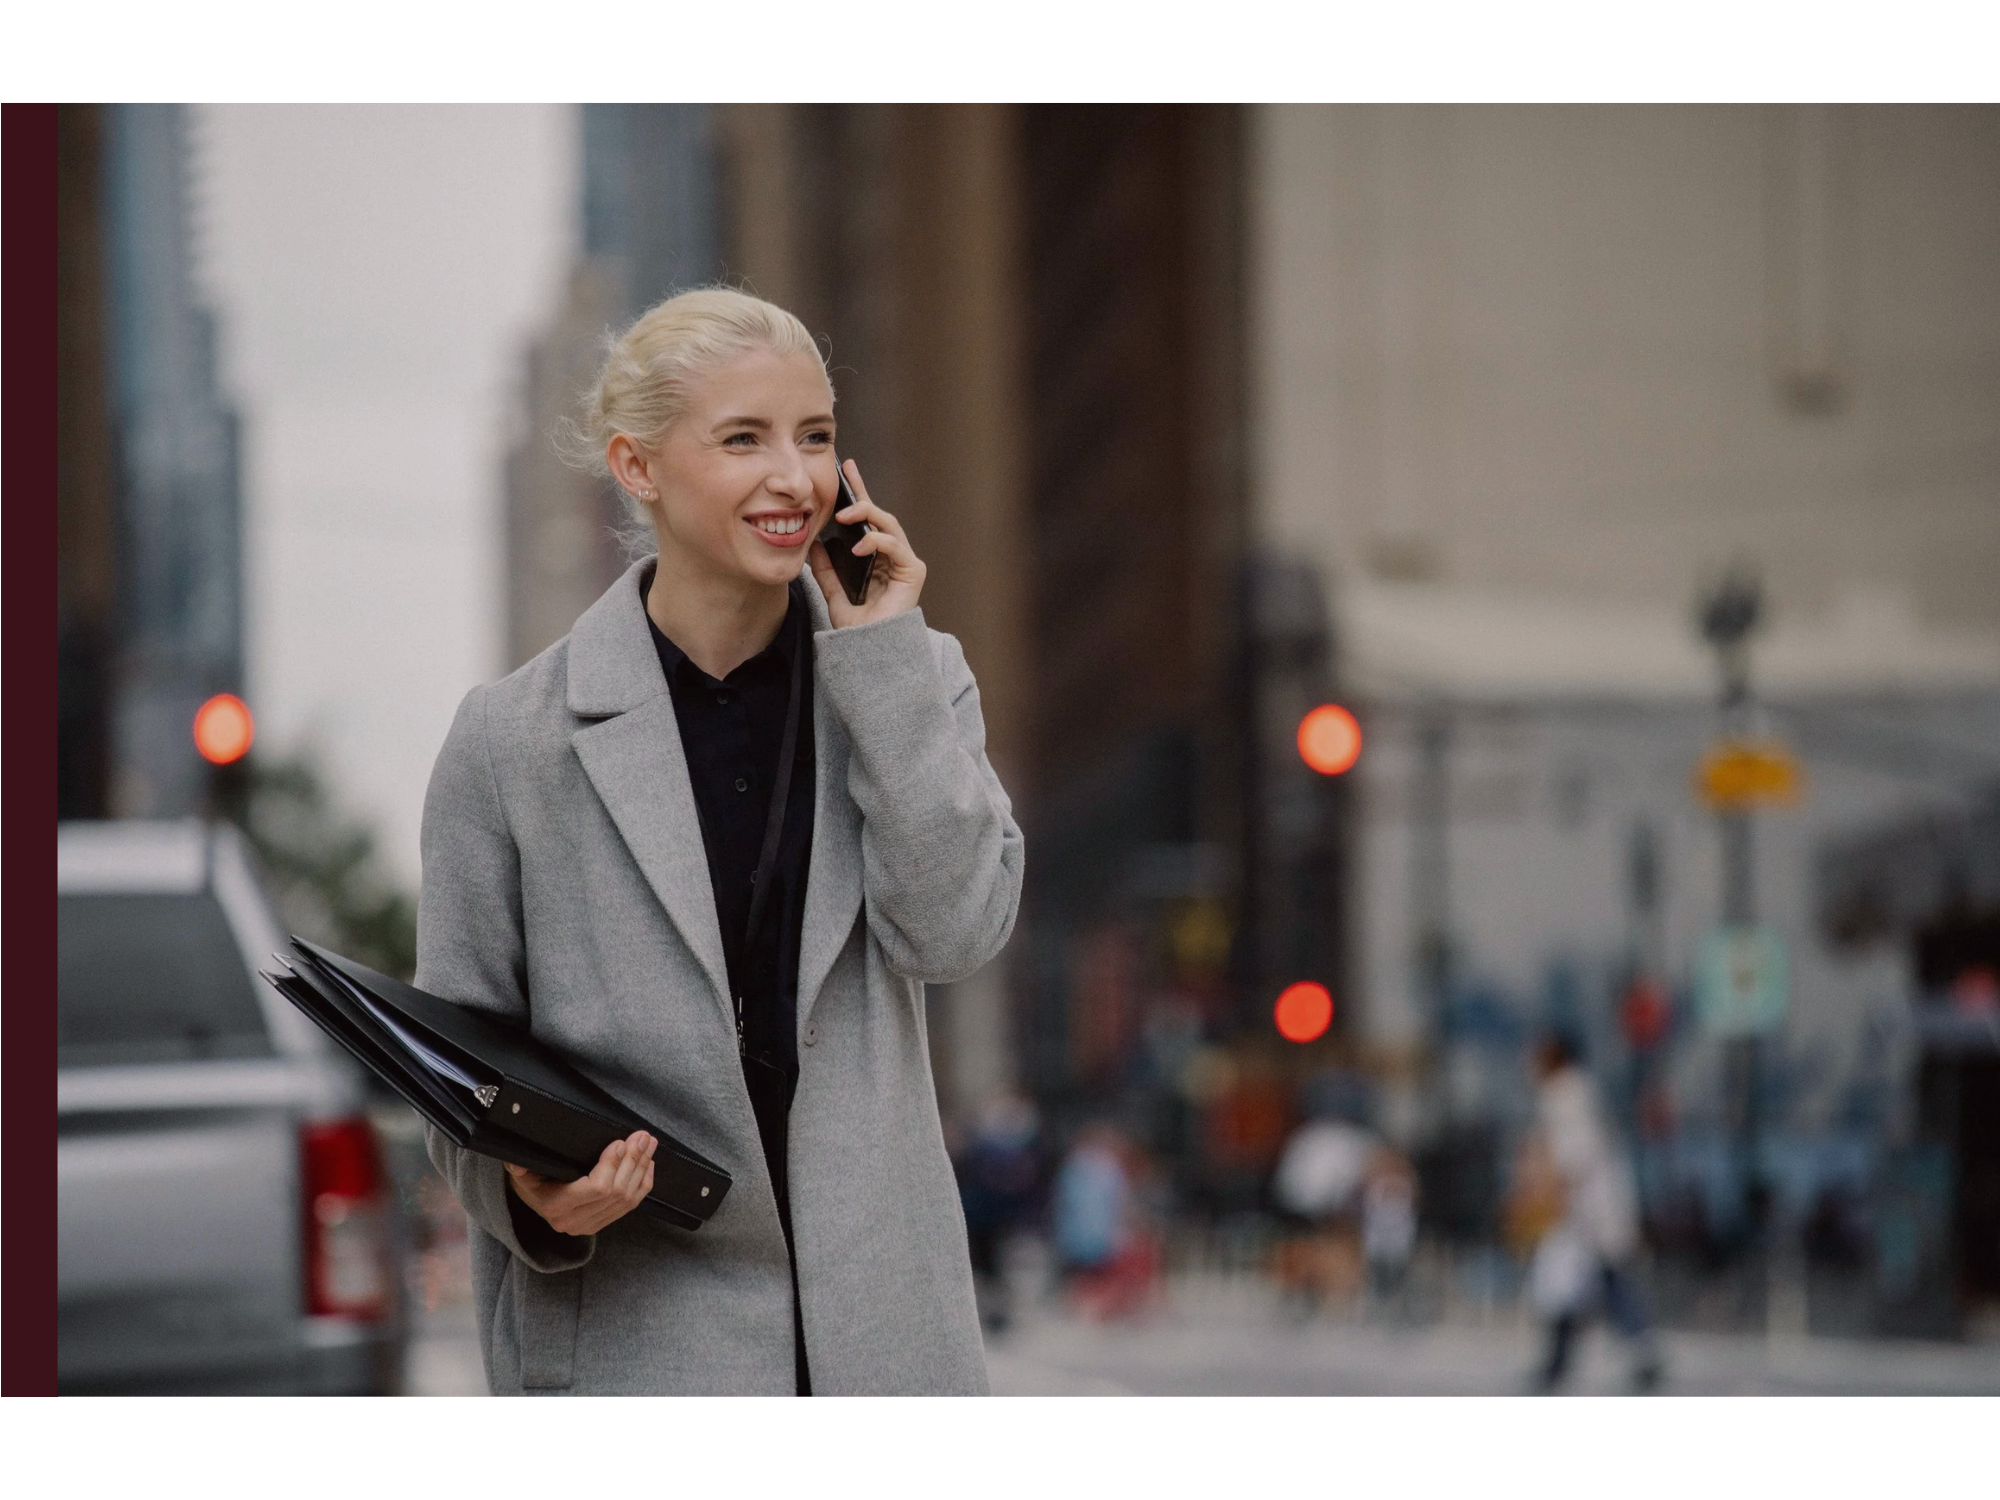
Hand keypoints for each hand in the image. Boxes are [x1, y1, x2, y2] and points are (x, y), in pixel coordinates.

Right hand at [505, 1131, 655, 1236]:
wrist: (534, 1202)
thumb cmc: (530, 1180)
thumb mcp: (521, 1173)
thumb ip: (519, 1167)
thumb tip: (515, 1163)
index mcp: (556, 1207)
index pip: (595, 1188)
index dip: (612, 1165)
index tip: (619, 1142)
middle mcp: (574, 1221)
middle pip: (616, 1191)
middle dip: (633, 1161)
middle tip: (642, 1137)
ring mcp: (590, 1226)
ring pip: (627, 1199)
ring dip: (641, 1169)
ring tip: (648, 1144)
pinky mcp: (602, 1224)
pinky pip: (631, 1206)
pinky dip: (644, 1184)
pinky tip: (649, 1164)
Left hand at [809, 460, 925, 627]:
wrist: (870, 652)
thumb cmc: (857, 628)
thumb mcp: (834, 592)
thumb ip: (826, 569)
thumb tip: (813, 543)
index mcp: (876, 557)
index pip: (866, 520)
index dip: (857, 493)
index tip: (845, 468)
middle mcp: (892, 556)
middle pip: (878, 515)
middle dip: (862, 495)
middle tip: (844, 478)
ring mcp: (905, 561)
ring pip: (888, 524)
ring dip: (866, 515)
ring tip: (844, 515)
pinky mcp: (913, 571)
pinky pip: (895, 545)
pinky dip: (877, 541)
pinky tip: (859, 546)